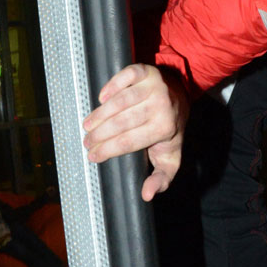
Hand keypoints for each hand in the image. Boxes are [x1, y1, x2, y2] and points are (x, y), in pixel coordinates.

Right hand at [82, 64, 189, 200]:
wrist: (180, 96)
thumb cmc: (169, 129)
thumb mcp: (170, 156)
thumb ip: (161, 178)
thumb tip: (146, 195)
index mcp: (165, 128)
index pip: (129, 142)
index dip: (107, 150)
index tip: (92, 156)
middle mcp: (161, 106)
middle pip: (121, 122)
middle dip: (99, 134)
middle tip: (86, 141)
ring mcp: (154, 86)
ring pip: (120, 101)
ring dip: (100, 115)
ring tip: (88, 126)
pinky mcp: (146, 71)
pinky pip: (125, 76)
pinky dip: (111, 86)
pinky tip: (101, 99)